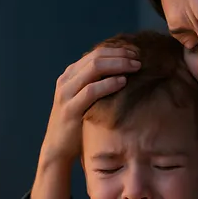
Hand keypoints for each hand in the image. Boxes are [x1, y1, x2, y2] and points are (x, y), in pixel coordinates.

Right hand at [39, 46, 140, 166]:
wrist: (58, 149)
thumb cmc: (78, 123)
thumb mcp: (86, 99)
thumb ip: (98, 84)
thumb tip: (125, 73)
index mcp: (71, 74)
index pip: (96, 53)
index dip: (118, 50)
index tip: (136, 52)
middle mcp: (67, 80)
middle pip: (96, 56)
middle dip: (120, 54)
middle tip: (138, 58)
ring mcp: (66, 93)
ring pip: (94, 68)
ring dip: (118, 65)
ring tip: (135, 67)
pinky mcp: (70, 109)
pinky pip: (91, 91)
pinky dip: (109, 84)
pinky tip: (123, 82)